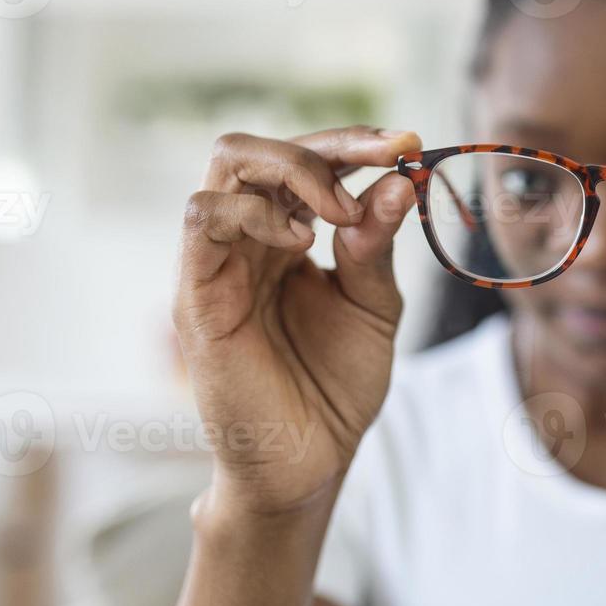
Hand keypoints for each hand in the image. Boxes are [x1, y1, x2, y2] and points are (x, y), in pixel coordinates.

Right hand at [172, 125, 422, 514]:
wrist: (308, 462)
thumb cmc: (334, 386)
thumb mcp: (373, 307)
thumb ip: (375, 246)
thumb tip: (397, 181)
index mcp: (285, 235)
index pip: (307, 160)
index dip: (355, 143)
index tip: (409, 143)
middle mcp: (247, 239)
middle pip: (262, 148)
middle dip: (330, 143)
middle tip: (388, 157)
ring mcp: (217, 262)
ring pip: (226, 165)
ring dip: (295, 169)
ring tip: (340, 213)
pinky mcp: (196, 296)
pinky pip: (203, 218)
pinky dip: (255, 211)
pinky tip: (300, 241)